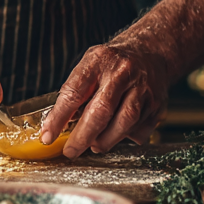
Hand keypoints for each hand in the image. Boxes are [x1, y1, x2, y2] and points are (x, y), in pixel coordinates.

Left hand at [39, 43, 168, 157]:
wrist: (151, 52)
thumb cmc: (112, 64)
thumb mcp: (90, 65)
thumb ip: (76, 91)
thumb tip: (59, 124)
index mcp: (99, 60)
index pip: (74, 92)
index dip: (59, 117)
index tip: (47, 136)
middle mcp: (122, 73)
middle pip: (101, 110)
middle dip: (82, 136)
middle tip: (70, 151)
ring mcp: (143, 89)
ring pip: (123, 123)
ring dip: (104, 141)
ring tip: (93, 146)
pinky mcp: (156, 105)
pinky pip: (139, 130)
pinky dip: (126, 138)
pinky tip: (117, 135)